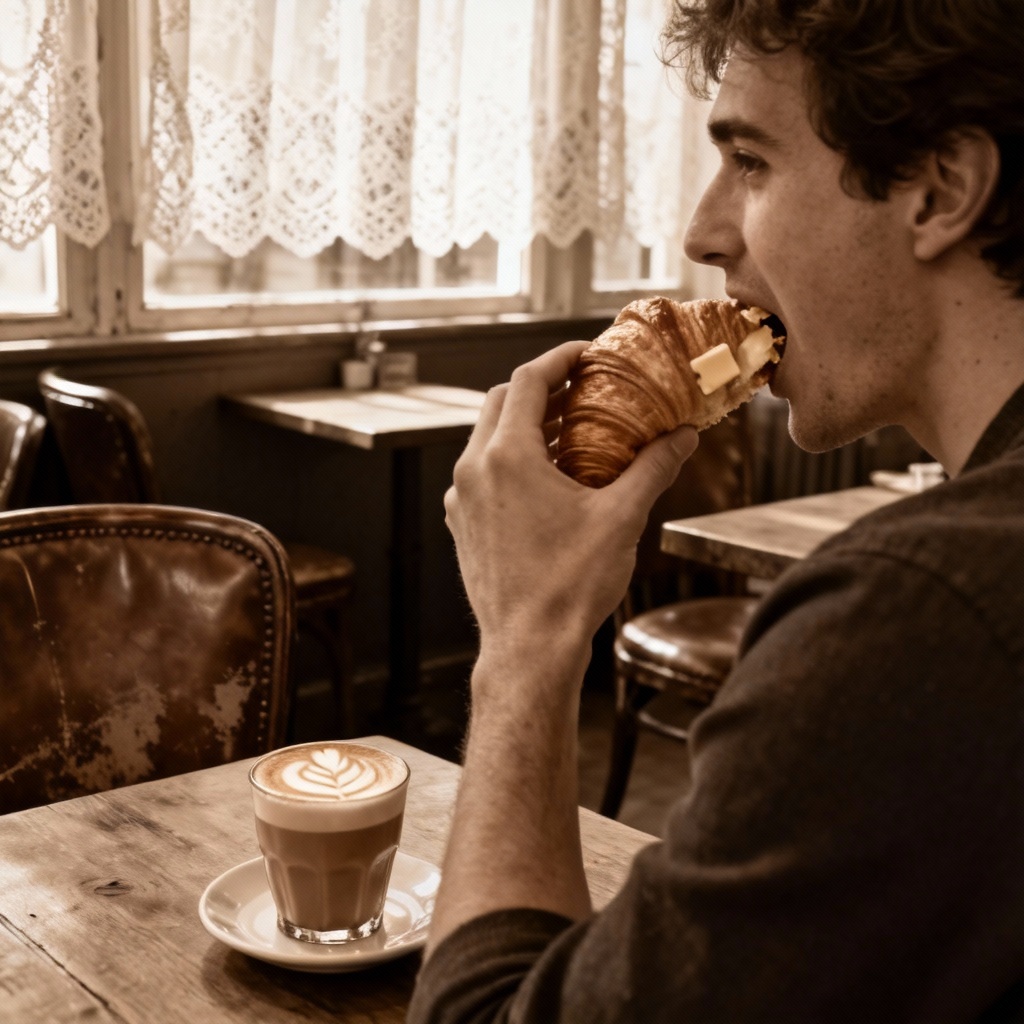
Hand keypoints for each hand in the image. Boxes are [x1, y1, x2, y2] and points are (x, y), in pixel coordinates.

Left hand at [445, 340, 697, 668]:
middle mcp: (473, 470)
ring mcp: (462, 499)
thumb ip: (654, 468)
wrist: (529, 648)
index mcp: (507, 457)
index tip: (587, 353)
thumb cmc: (569, 587)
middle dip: (542, 387)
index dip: (560, 358)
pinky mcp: (463, 524)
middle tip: (583, 387)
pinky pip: (482, 472)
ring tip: (572, 431)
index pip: (528, 380)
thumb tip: (685, 437)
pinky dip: (512, 459)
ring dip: (527, 424)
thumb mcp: (622, 518)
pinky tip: (549, 479)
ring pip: (488, 437)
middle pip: (503, 401)